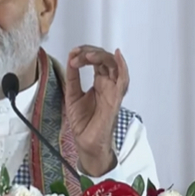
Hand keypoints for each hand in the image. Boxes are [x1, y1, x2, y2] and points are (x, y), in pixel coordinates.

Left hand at [65, 45, 129, 176]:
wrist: (86, 142)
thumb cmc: (83, 122)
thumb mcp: (72, 95)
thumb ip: (72, 77)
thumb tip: (71, 58)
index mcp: (99, 82)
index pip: (96, 60)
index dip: (85, 53)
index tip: (73, 54)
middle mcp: (108, 84)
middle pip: (105, 59)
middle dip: (91, 52)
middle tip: (77, 54)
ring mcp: (113, 90)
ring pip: (114, 65)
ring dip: (101, 56)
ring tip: (87, 56)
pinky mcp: (115, 99)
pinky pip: (123, 80)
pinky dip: (122, 66)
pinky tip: (117, 56)